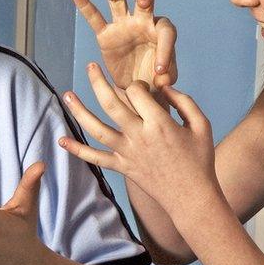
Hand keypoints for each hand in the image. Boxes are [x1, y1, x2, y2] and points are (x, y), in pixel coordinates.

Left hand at [58, 62, 218, 214]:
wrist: (191, 198)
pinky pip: (95, 158)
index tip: (141, 87)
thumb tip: (165, 87)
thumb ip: (184, 101)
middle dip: (98, 82)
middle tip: (90, 66)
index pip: (137, 93)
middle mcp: (139, 136)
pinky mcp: (122, 167)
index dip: (137, 84)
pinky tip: (61, 140)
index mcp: (159, 123)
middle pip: (111, 104)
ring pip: (96, 129)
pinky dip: (77, 150)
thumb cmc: (200, 160)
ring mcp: (128, 153)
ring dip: (79, 111)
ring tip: (67, 95)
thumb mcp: (202, 125)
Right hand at [71, 0, 177, 90]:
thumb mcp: (164, 81)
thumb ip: (167, 77)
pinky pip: (94, 17)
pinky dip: (84, 3)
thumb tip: (163, 78)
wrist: (134, 87)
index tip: (159, 71)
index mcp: (161, 32)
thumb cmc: (153, 79)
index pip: (166, 32)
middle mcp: (143, 22)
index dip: (165, 49)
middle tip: (143, 2)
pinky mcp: (105, 34)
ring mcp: (123, 25)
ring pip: (119, 2)